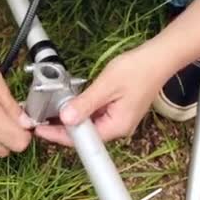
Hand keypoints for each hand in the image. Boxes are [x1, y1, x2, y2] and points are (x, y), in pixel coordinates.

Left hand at [35, 44, 174, 145]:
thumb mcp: (106, 85)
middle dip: (61, 127)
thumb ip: (85, 103)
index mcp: (116, 126)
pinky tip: (70, 103)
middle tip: (40, 118)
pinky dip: (81, 111)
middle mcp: (118, 128)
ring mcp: (118, 120)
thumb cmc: (138, 70)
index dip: (58, 135)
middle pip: (83, 135)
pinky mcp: (117, 112)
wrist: (159, 59)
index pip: (81, 140)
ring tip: (51, 110)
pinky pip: (95, 116)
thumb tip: (66, 118)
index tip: (40, 129)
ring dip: (70, 118)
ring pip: (88, 125)